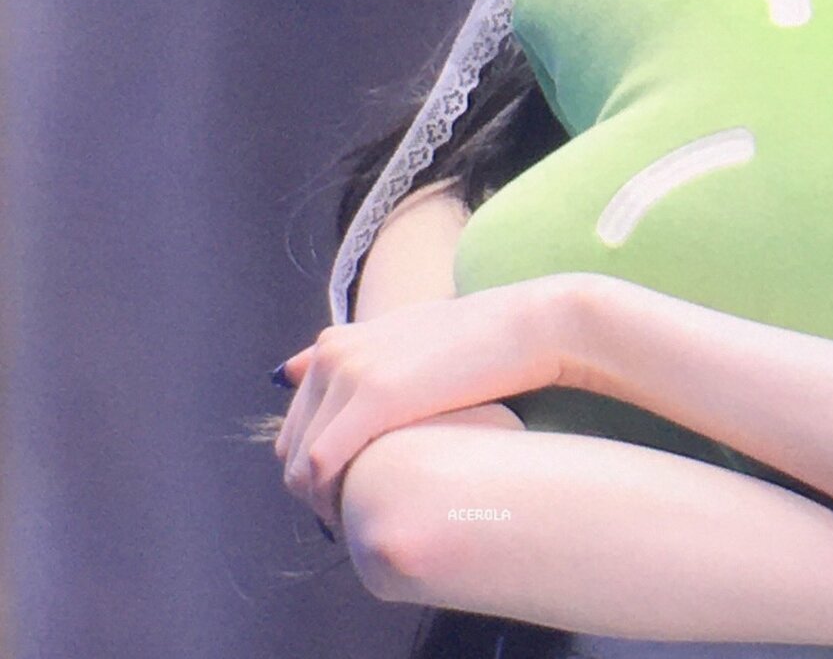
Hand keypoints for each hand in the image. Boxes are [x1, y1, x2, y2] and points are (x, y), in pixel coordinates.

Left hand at [273, 277, 577, 528]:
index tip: (348, 490)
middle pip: (290, 444)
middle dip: (312, 487)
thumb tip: (289, 370)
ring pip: (300, 462)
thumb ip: (355, 353)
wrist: (526, 326)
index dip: (313, 465)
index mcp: (336, 341)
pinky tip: (359, 516)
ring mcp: (349, 371)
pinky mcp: (373, 396)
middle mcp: (332, 353)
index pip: (296, 421)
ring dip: (320, 499)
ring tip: (359, 522)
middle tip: (352, 514)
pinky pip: (322, 464)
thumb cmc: (480, 339)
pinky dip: (329, 498)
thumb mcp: (408, 337)